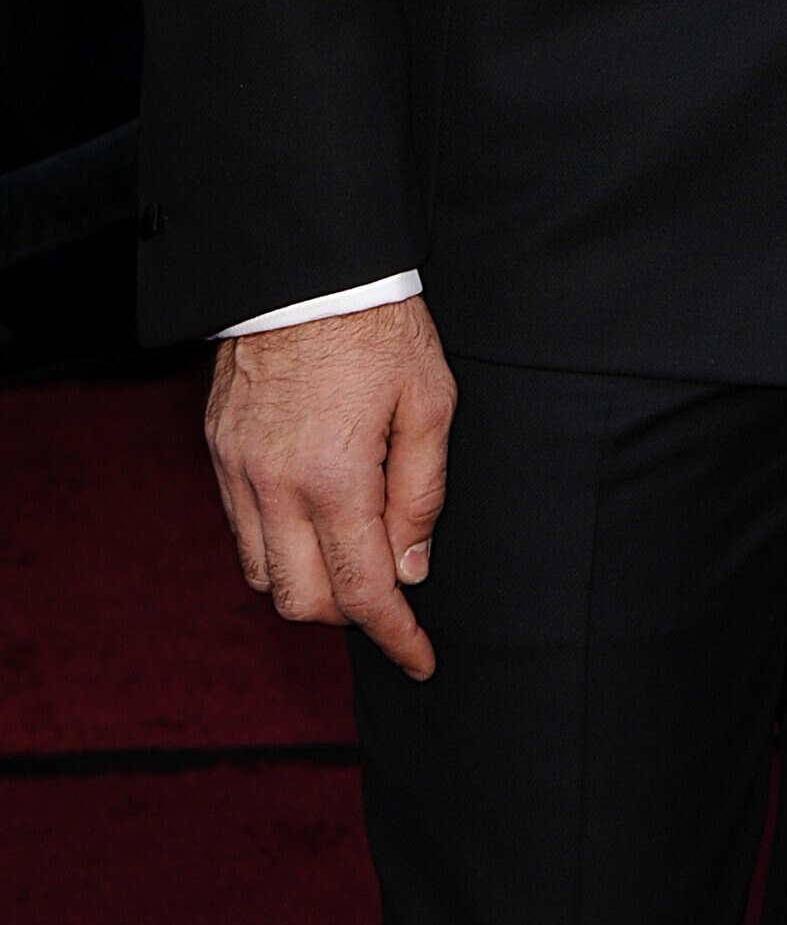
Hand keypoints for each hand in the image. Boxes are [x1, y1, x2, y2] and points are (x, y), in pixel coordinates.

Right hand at [205, 298, 456, 679]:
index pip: (363, 591)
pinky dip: (275, 548)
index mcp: (335, 477)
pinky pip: (240, 531)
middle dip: (349, 616)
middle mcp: (275, 486)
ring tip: (351, 560)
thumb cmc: (378, 326)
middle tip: (389, 596)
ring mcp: (238, 470)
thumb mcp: (429, 400)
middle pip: (302, 601)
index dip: (395, 636)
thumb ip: (422, 492)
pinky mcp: (219, 451)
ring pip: (263, 575)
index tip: (420, 658)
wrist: (306, 266)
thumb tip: (412, 568)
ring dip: (308, 585)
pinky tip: (311, 525)